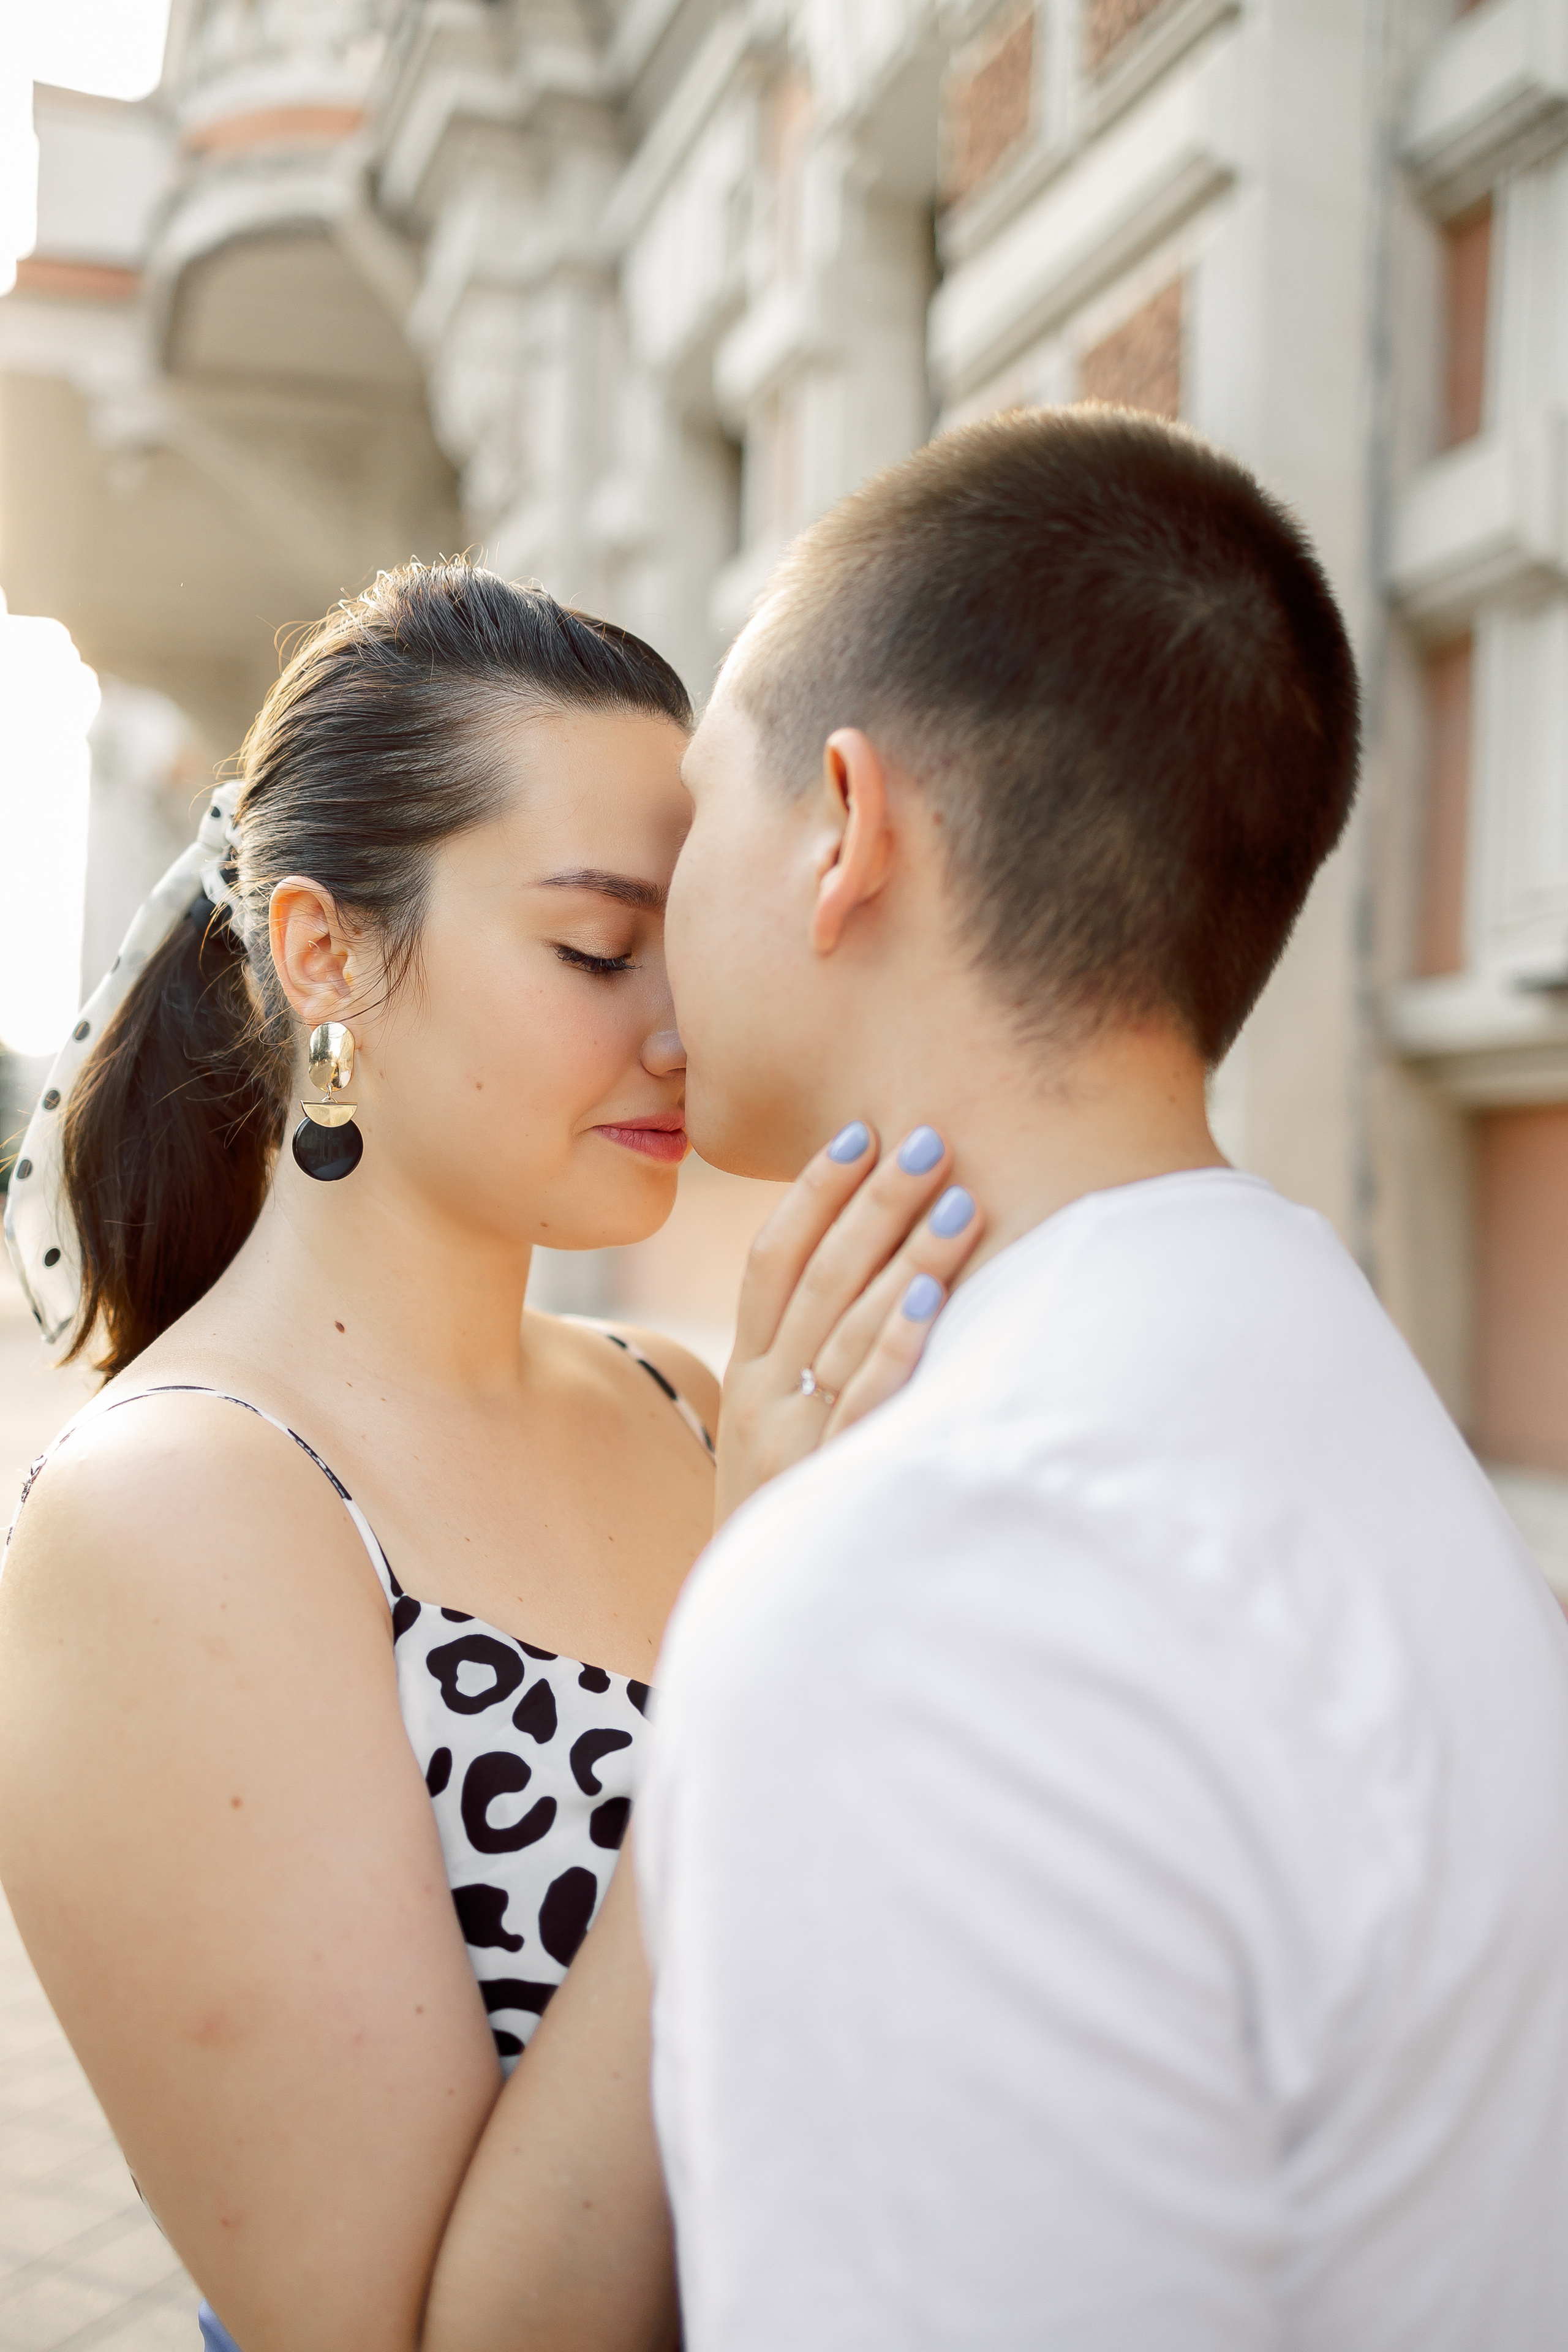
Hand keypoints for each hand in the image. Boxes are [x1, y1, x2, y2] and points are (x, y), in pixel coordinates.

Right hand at [714, 1122, 984, 1527]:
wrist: (758, 1640)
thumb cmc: (781, 1523)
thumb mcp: (767, 1439)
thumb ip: (798, 1367)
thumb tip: (866, 1286)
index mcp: (745, 1376)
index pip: (770, 1260)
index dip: (812, 1192)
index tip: (858, 1133)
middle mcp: (762, 1397)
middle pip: (818, 1275)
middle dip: (876, 1201)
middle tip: (930, 1137)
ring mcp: (795, 1439)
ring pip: (849, 1325)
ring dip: (907, 1255)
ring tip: (959, 1196)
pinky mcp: (834, 1483)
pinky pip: (870, 1399)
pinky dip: (901, 1342)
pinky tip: (938, 1295)